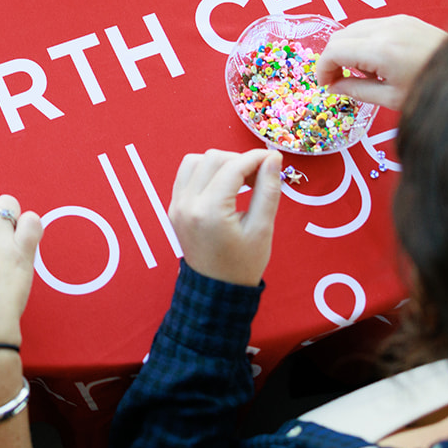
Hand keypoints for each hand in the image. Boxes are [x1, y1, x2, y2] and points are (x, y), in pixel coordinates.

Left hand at [168, 149, 281, 286]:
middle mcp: (187, 204)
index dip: (256, 157)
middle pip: (213, 158)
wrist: (217, 290)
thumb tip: (273, 158)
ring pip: (195, 161)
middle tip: (259, 176)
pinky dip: (204, 171)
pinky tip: (222, 185)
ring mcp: (176, 205)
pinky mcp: (173, 207)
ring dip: (220, 163)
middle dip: (239, 161)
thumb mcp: (262, 229)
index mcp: (210, 211)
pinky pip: (186, 174)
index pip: (233, 167)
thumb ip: (268, 190)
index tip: (274, 158)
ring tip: (240, 180)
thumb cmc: (243, 263)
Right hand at [314, 15, 447, 109]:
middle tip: (337, 81)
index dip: (322, 68)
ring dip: (347, 49)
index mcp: (381, 50)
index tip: (325, 85)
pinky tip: (375, 62)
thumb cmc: (432, 90)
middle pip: (339, 36)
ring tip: (360, 74)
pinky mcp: (404, 19)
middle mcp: (385, 28)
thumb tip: (333, 87)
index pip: (334, 50)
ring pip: (353, 28)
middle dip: (332, 58)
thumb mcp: (390, 98)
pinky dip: (362, 42)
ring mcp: (396, 20)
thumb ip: (356, 91)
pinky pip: (370, 26)